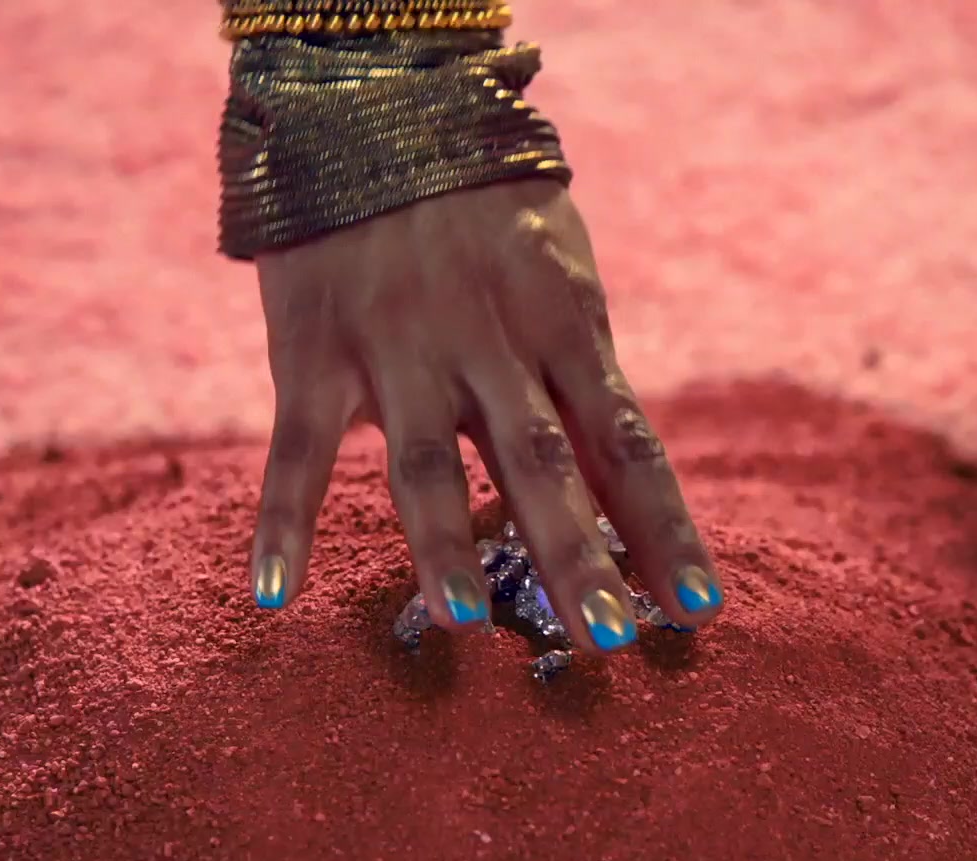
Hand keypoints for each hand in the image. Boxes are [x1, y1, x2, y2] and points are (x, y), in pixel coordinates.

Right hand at [247, 179, 724, 652]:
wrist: (376, 103)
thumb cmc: (487, 204)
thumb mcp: (561, 272)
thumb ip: (583, 372)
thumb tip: (625, 476)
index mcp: (565, 328)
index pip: (628, 447)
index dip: (666, 532)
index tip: (701, 612)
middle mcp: (490, 345)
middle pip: (541, 465)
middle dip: (576, 554)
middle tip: (609, 640)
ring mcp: (398, 349)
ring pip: (421, 460)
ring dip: (439, 542)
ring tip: (459, 624)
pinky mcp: (314, 352)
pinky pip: (297, 449)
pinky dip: (280, 522)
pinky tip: (274, 594)